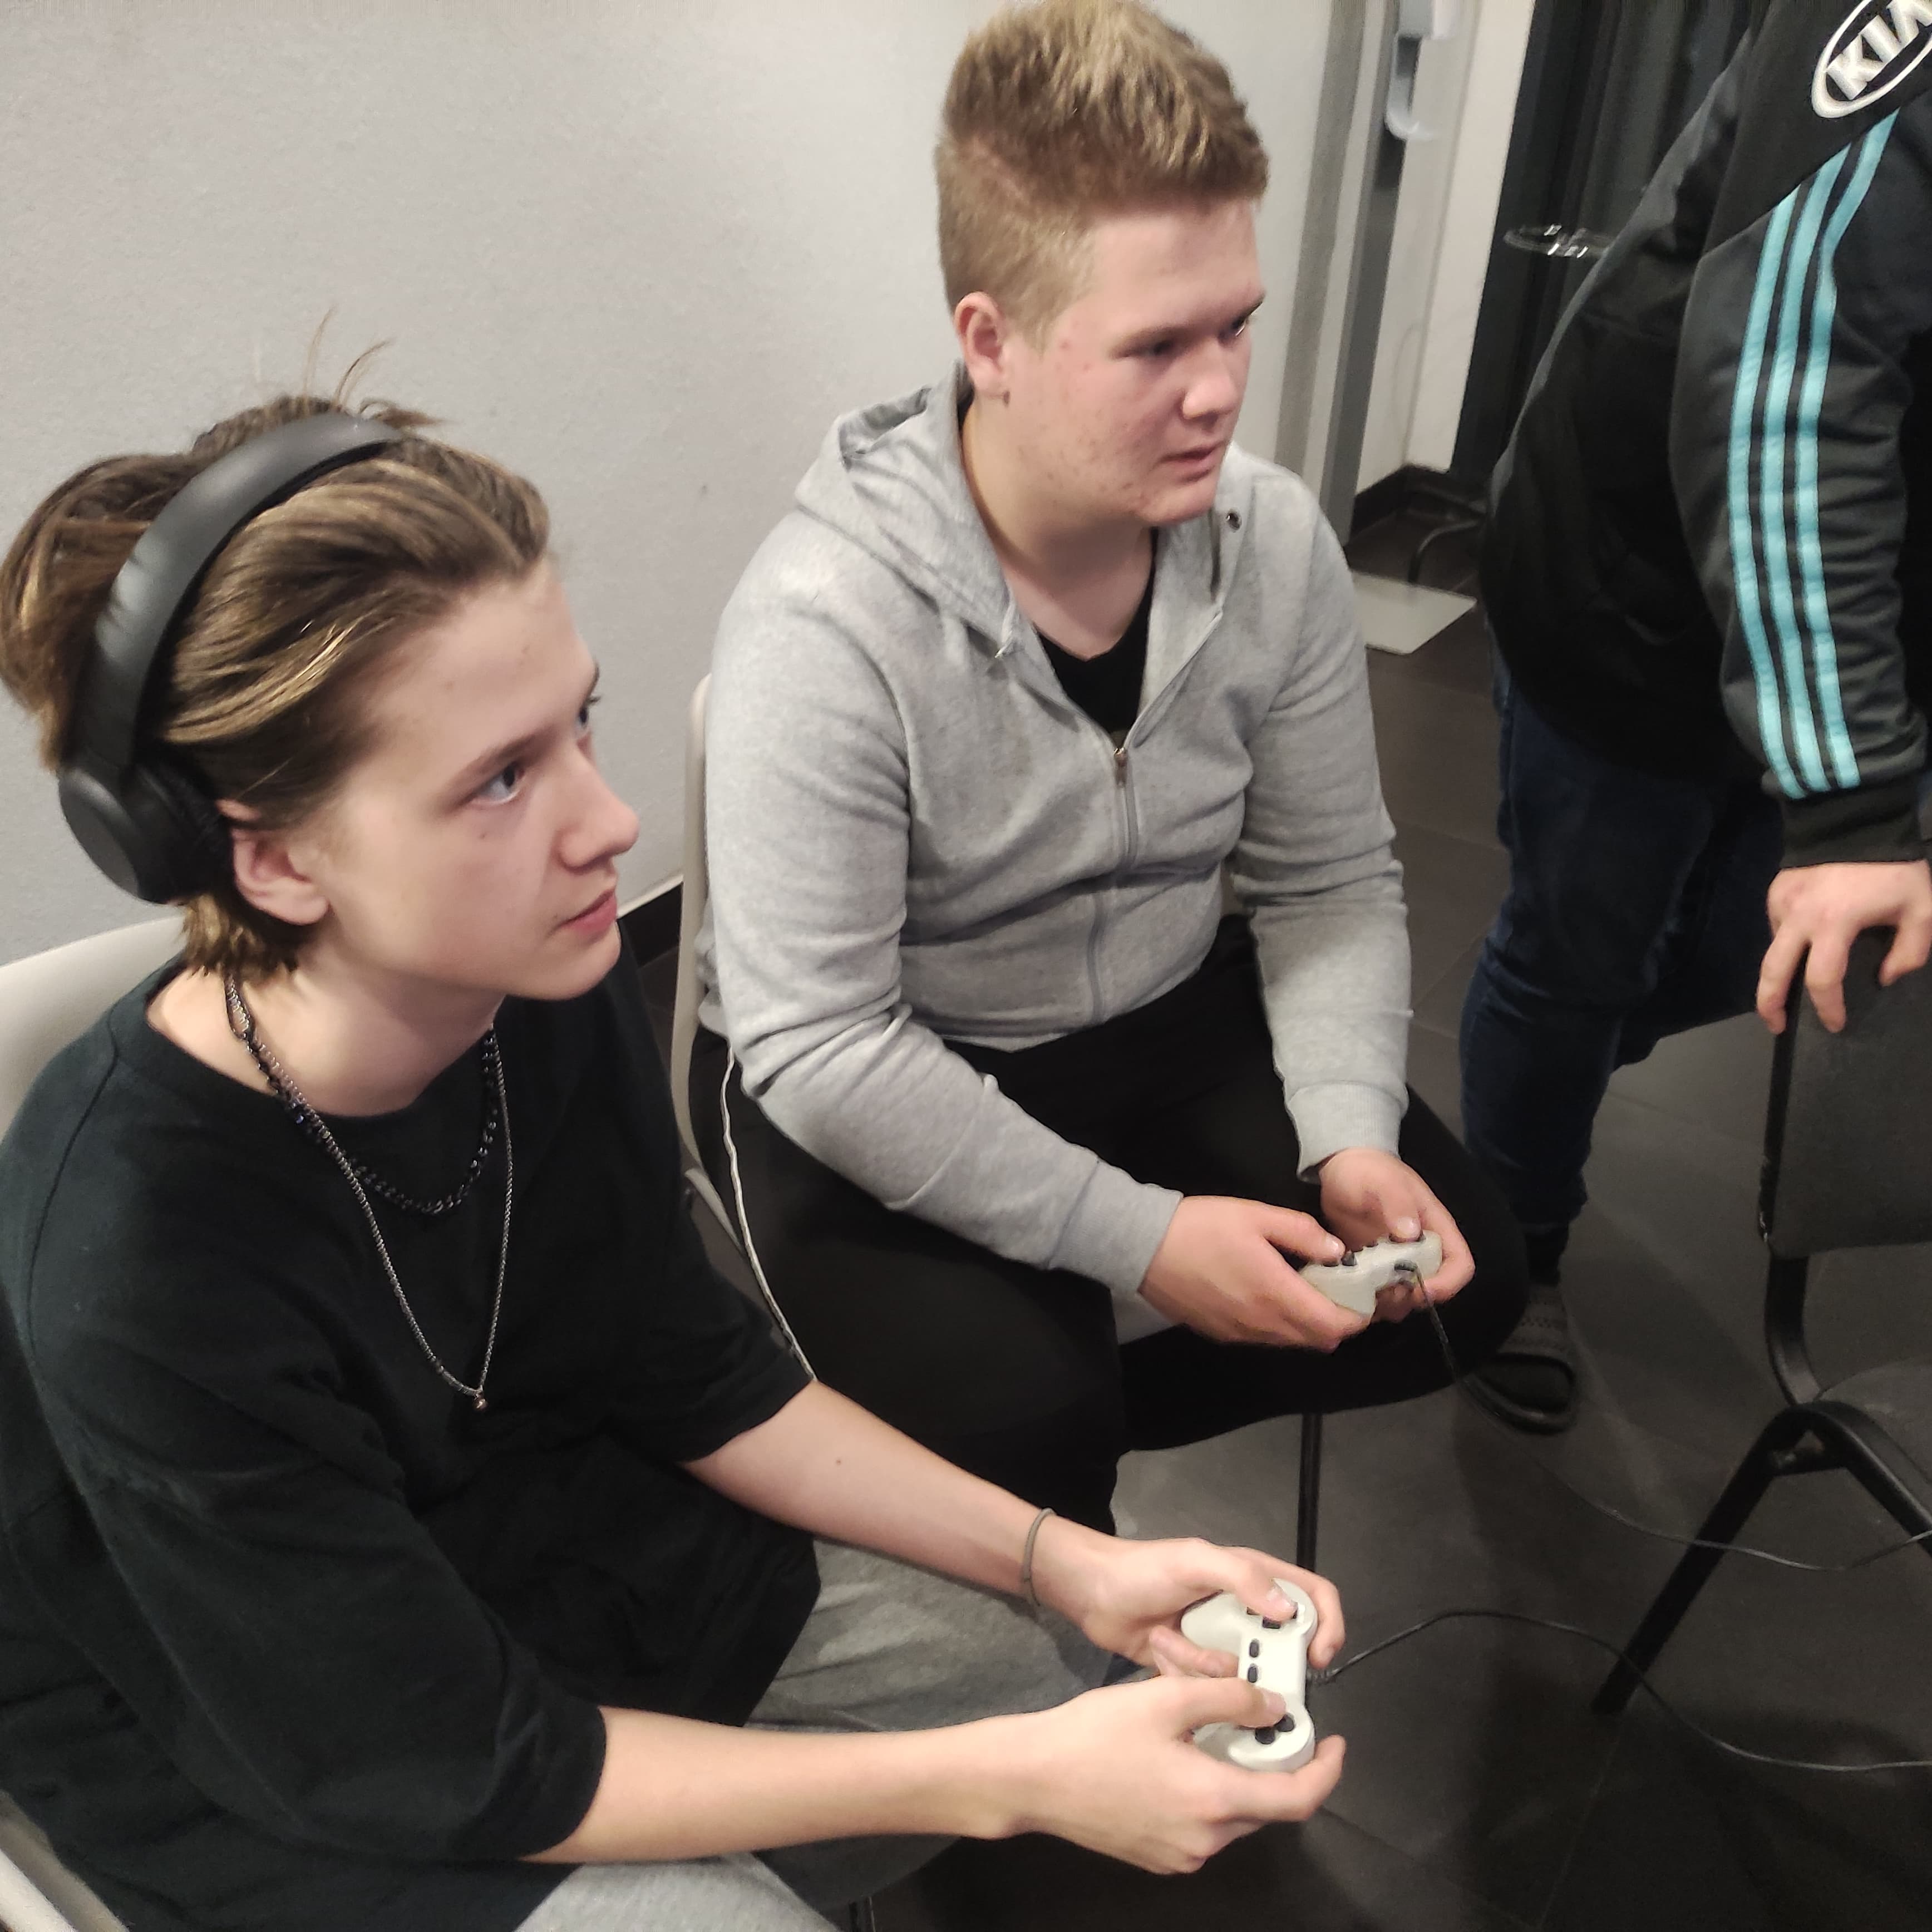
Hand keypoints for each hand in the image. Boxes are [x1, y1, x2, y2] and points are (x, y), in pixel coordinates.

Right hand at [1001, 1676, 1345, 1872]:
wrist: (1034, 1778)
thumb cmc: (1095, 1735)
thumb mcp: (1167, 1698)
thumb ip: (1229, 1698)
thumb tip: (1272, 1706)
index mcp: (1215, 1800)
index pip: (1298, 1799)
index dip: (1326, 1770)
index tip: (1335, 1743)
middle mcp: (1206, 1840)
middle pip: (1267, 1806)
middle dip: (1276, 1766)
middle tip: (1265, 1723)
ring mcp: (1181, 1855)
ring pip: (1234, 1815)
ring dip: (1239, 1778)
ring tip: (1215, 1734)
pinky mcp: (1158, 1856)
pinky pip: (1204, 1826)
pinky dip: (1210, 1794)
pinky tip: (1183, 1761)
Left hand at [1029, 1520, 1344, 1673]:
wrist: (1093, 1593)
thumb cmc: (1144, 1569)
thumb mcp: (1194, 1561)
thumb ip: (1242, 1576)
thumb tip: (1289, 1611)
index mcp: (1254, 1579)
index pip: (1313, 1598)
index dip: (1327, 1626)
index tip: (1317, 1660)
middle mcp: (1245, 1613)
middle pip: (1282, 1650)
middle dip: (1261, 1665)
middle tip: (1236, 1672)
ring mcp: (1221, 1644)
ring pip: (1243, 1676)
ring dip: (1205, 1665)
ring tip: (1169, 1641)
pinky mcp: (1197, 1669)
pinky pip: (1210, 1688)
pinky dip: (1185, 1673)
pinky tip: (1158, 1649)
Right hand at [1139, 1196, 1356, 1347]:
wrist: (1142, 1247)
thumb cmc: (1202, 1226)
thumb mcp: (1256, 1216)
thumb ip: (1302, 1233)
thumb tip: (1338, 1252)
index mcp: (1277, 1295)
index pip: (1335, 1325)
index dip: (1358, 1316)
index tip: (1363, 1293)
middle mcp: (1262, 1324)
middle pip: (1319, 1340)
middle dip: (1338, 1321)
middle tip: (1339, 1289)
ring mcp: (1240, 1334)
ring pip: (1292, 1342)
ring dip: (1309, 1324)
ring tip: (1306, 1290)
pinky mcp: (1221, 1334)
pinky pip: (1265, 1338)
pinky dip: (1280, 1325)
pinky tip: (1269, 1295)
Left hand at [1316, 1147, 1472, 1315]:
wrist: (1341, 1169)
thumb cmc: (1368, 1171)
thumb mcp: (1383, 1181)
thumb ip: (1397, 1203)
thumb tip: (1410, 1233)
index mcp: (1436, 1229)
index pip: (1460, 1264)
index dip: (1448, 1283)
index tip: (1421, 1289)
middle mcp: (1422, 1251)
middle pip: (1433, 1288)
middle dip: (1411, 1297)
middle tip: (1383, 1293)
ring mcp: (1397, 1262)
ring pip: (1405, 1297)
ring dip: (1389, 1303)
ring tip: (1364, 1293)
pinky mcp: (1374, 1269)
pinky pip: (1379, 1295)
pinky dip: (1368, 1301)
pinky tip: (1349, 1292)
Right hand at [1757, 859, 1931, 1032]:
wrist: (1858, 818)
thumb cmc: (1893, 867)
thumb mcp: (1922, 908)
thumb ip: (1911, 951)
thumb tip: (1884, 978)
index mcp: (1835, 923)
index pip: (1822, 980)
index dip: (1828, 1008)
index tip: (1836, 1024)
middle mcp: (1799, 917)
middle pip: (1773, 972)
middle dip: (1770, 1005)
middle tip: (1776, 1026)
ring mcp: (1782, 903)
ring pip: (1772, 950)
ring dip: (1777, 974)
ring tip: (1786, 989)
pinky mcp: (1775, 891)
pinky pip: (1776, 926)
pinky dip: (1785, 942)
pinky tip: (1799, 945)